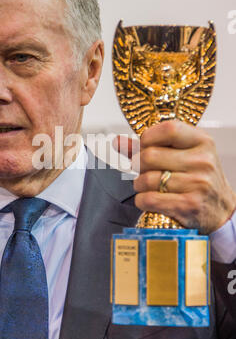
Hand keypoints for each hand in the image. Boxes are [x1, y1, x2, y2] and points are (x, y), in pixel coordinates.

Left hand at [115, 120, 235, 234]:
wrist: (221, 210)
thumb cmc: (198, 178)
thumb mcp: (183, 155)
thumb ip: (150, 146)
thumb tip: (118, 141)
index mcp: (202, 141)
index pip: (168, 129)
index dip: (148, 138)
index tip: (145, 146)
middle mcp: (202, 161)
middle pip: (150, 156)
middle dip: (139, 165)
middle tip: (143, 170)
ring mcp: (197, 184)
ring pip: (147, 179)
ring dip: (139, 184)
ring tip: (147, 186)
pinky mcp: (189, 205)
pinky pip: (149, 199)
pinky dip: (142, 200)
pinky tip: (149, 199)